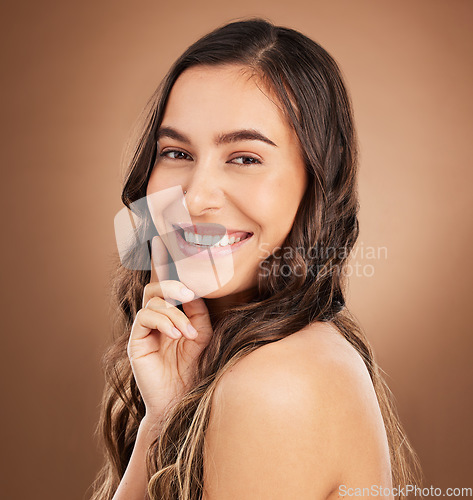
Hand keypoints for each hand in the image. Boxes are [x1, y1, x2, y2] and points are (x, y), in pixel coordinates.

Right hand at [127, 235, 213, 419]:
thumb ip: (198, 310)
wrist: (183, 399)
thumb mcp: (203, 333)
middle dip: (173, 284)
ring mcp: (145, 327)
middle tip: (189, 292)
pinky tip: (178, 335)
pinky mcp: (137, 340)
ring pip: (153, 300)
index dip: (162, 259)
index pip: (166, 281)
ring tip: (188, 332)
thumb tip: (192, 288)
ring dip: (175, 312)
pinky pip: (146, 317)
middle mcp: (157, 316)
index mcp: (174, 311)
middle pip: (157, 285)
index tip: (161, 235)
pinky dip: (164, 322)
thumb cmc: (196, 366)